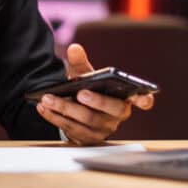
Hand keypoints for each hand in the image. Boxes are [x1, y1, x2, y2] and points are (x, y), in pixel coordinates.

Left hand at [35, 44, 154, 144]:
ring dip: (65, 108)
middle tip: (80, 93)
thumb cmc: (87, 90)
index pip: (142, 100)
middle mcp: (117, 116)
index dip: (145, 100)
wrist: (75, 111)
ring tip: (48, 98)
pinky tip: (43, 107)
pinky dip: (55, 117)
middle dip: (96, 101)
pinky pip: (71, 129)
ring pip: (86, 120)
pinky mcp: (86, 139)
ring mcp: (102, 130)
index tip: (145, 97)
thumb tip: (73, 48)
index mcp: (124, 98)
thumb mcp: (86, 75)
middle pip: (111, 110)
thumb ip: (81, 62)